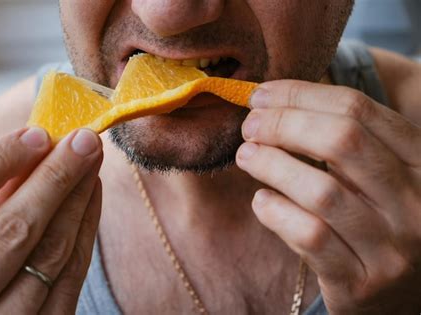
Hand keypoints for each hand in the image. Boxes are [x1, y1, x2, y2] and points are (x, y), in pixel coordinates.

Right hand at [0, 127, 102, 313]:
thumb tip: (24, 153)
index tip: (36, 133)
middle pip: (14, 230)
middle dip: (56, 177)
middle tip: (84, 140)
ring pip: (51, 255)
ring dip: (78, 201)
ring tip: (91, 164)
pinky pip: (69, 280)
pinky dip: (83, 234)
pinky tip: (89, 201)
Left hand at [236, 80, 420, 313]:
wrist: (400, 297)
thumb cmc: (377, 221)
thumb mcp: (378, 175)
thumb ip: (345, 141)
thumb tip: (274, 102)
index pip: (358, 109)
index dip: (300, 95)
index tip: (261, 95)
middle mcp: (416, 202)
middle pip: (342, 141)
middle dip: (283, 124)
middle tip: (249, 126)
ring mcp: (392, 247)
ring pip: (322, 190)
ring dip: (272, 165)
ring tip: (246, 156)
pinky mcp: (360, 284)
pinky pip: (310, 237)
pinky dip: (276, 213)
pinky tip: (261, 201)